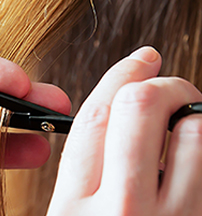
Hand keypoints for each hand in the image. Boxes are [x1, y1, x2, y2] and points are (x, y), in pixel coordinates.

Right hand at [48, 47, 201, 214]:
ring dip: (194, 115)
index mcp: (72, 206)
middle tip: (173, 90)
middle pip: (139, 106)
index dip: (121, 75)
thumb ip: (83, 173)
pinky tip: (193, 150)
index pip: (94, 117)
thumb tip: (118, 111)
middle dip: (164, 84)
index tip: (141, 60)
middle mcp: (119, 210)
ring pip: (192, 130)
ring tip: (189, 122)